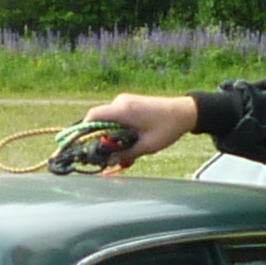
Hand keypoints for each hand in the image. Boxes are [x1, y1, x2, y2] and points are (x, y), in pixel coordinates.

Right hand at [75, 94, 201, 168]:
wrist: (185, 112)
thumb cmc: (167, 127)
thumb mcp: (146, 146)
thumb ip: (124, 154)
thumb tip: (107, 162)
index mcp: (122, 109)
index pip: (92, 117)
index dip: (82, 131)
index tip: (80, 146)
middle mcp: (120, 102)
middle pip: (98, 120)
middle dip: (98, 138)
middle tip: (104, 156)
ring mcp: (125, 102)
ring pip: (107, 121)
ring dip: (110, 136)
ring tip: (123, 152)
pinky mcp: (130, 105)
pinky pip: (116, 119)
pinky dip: (118, 131)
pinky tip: (128, 143)